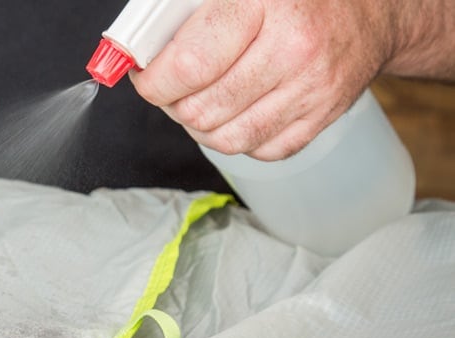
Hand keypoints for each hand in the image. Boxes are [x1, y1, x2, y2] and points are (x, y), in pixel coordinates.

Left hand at [129, 0, 395, 159]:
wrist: (373, 10)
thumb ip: (187, 7)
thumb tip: (136, 46)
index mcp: (265, 4)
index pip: (190, 65)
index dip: (153, 80)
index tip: (144, 76)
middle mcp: (293, 49)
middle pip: (202, 108)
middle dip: (172, 104)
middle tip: (169, 89)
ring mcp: (311, 89)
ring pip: (226, 138)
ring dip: (198, 126)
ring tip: (196, 102)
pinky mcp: (322, 118)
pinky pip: (259, 149)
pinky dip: (235, 137)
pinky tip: (232, 112)